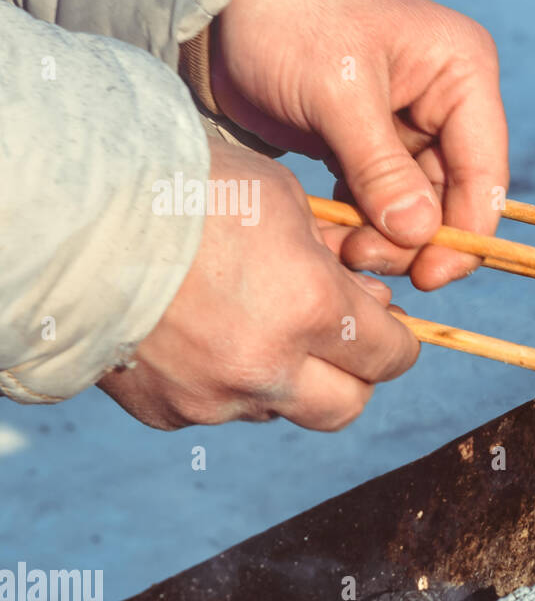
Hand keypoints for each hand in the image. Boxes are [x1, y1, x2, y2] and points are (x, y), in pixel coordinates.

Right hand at [98, 138, 418, 429]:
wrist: (71, 218)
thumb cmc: (185, 188)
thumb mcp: (283, 201)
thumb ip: (335, 260)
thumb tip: (367, 302)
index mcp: (311, 308)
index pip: (389, 356)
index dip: (397, 342)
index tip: (390, 329)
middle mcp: (269, 367)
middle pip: (346, 406)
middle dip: (355, 377)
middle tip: (342, 344)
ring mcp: (214, 397)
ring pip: (281, 407)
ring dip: (288, 377)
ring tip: (260, 324)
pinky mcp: (167, 412)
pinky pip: (219, 408)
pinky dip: (226, 381)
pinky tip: (204, 335)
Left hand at [210, 0, 508, 290]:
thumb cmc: (288, 19)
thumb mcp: (337, 92)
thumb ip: (380, 168)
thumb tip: (419, 235)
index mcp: (463, 75)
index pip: (484, 174)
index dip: (464, 233)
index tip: (428, 276)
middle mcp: (448, 104)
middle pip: (452, 200)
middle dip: (412, 239)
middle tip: (360, 257)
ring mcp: (411, 129)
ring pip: (415, 210)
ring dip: (383, 238)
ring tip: (339, 246)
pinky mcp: (373, 147)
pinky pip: (381, 203)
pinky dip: (360, 225)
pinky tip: (332, 234)